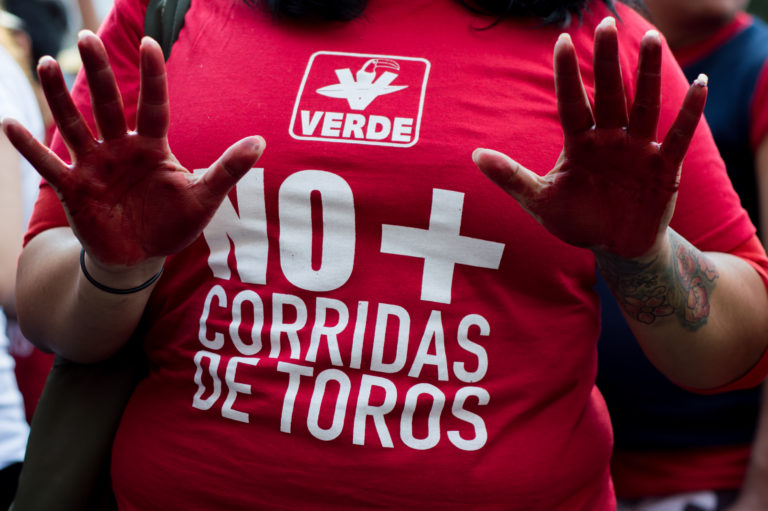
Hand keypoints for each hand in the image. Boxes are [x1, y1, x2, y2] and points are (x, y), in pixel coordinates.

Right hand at [2, 31, 264, 270]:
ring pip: (75, 125)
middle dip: (98, 74)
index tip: (150, 42)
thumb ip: (228, 169)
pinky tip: (9, 122)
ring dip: (60, 97)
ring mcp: (95, 166)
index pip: (153, 105)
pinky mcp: (74, 188)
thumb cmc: (174, 222)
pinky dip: (29, 146)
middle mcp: (121, 149)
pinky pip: (48, 165)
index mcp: (153, 147)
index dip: (152, 77)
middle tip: (86, 38)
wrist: (143, 255)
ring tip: (49, 63)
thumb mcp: (203, 195)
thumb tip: (261, 142)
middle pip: (107, 106)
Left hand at [473, 17, 706, 259]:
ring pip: (644, 105)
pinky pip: (678, 136)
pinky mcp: (664, 167)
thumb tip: (474, 155)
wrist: (615, 246)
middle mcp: (609, 139)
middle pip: (610, 94)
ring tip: (654, 39)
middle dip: (608, 62)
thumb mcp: (539, 200)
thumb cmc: (576, 220)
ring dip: (649, 74)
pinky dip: (689, 112)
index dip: (567, 75)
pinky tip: (700, 84)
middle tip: (607, 24)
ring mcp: (637, 150)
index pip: (571, 103)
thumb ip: (511, 177)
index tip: (562, 41)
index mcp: (579, 143)